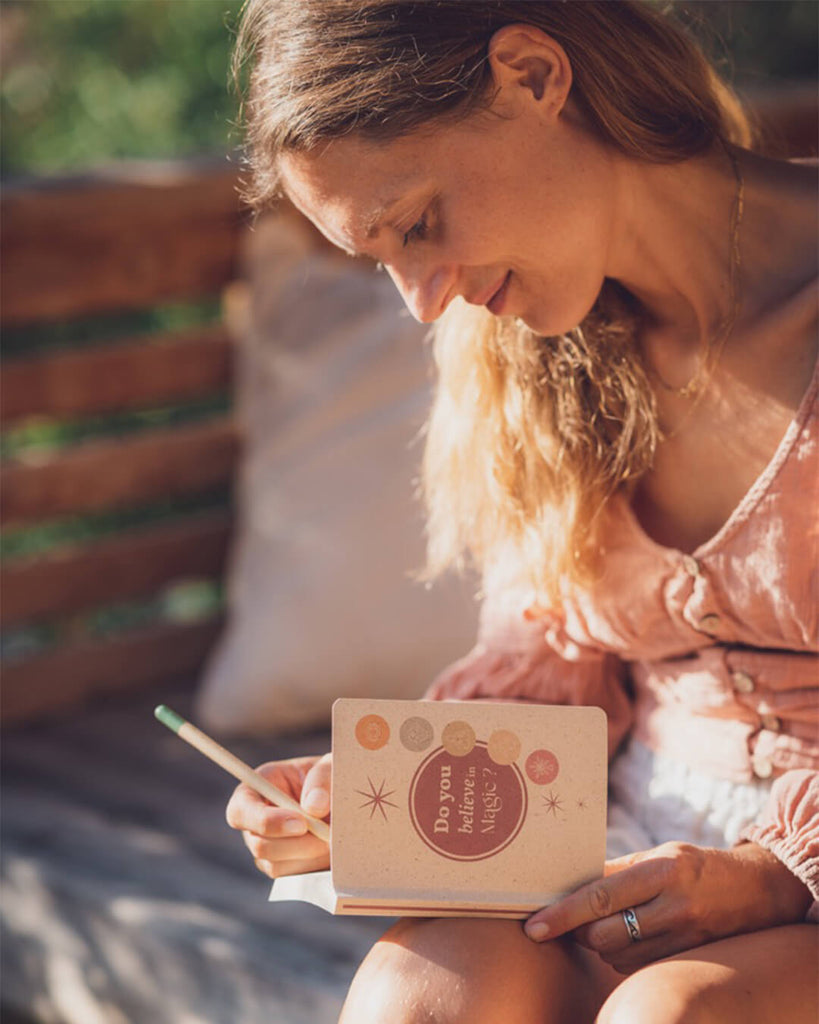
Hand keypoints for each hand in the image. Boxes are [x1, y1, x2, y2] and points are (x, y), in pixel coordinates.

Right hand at [225, 752, 331, 878]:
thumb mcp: (329, 767)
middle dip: (296, 844)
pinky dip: (315, 866)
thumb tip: (313, 807)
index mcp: (259, 786)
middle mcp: (255, 819)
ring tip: (334, 836)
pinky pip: (293, 877)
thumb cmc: (331, 777)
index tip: (302, 824)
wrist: (344, 799)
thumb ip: (322, 779)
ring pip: (276, 866)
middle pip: (258, 845)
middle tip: (328, 835)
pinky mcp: (282, 866)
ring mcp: (266, 846)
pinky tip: (331, 849)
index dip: (266, 822)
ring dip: (309, 855)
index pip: (240, 811)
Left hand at [524, 840, 811, 973]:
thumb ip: (618, 869)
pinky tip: (629, 938)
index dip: (563, 914)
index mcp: (661, 870)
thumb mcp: (659, 856)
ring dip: (601, 945)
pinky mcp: (688, 955)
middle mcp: (673, 904)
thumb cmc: (696, 866)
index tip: (534, 926)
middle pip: (604, 934)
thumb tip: (570, 882)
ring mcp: (683, 934)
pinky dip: (622, 956)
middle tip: (571, 922)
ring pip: (618, 955)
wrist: (756, 889)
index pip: (600, 896)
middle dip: (579, 932)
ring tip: (606, 925)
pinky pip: (638, 966)